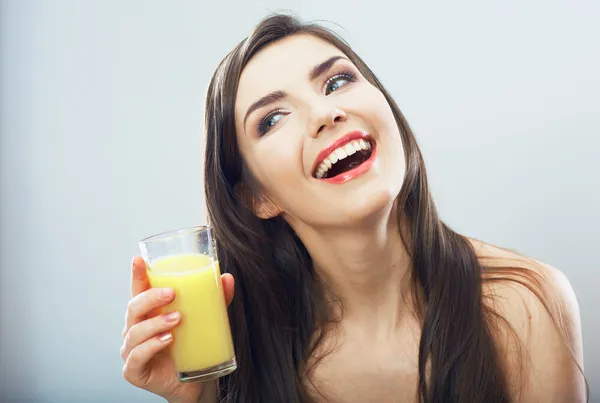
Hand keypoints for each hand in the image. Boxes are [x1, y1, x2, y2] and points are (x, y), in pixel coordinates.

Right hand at [120, 256, 234, 402]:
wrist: (195, 383)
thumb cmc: (193, 347)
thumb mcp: (205, 320)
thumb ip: (215, 299)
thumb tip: (226, 278)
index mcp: (148, 314)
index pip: (138, 291)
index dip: (137, 275)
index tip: (139, 260)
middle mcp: (135, 330)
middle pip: (134, 308)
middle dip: (150, 298)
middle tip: (171, 293)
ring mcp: (132, 351)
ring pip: (135, 332)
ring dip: (155, 323)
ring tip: (177, 319)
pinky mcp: (134, 371)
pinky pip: (136, 357)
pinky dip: (150, 347)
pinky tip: (167, 340)